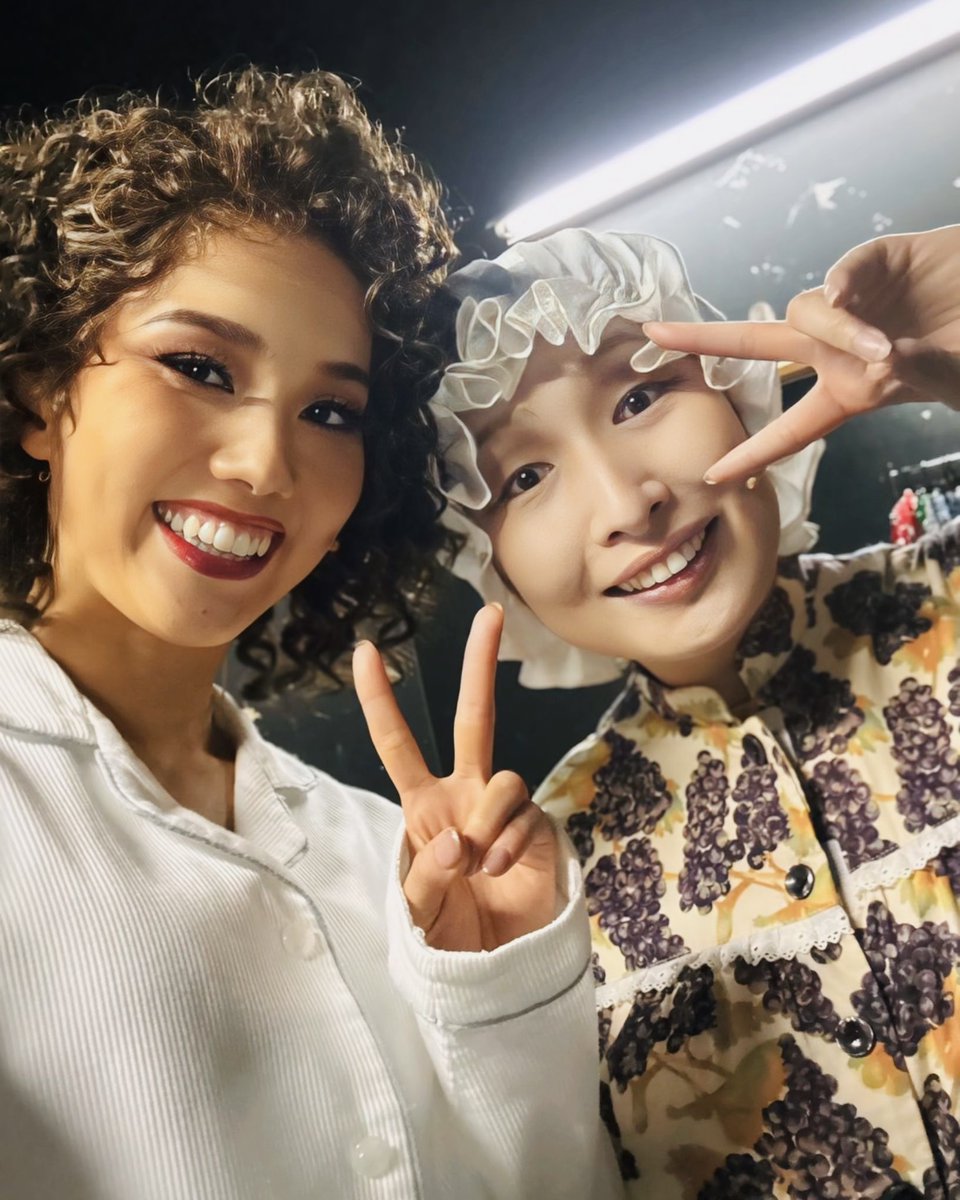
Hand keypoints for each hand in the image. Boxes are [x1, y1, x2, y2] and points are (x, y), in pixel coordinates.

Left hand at [353, 604, 557, 951]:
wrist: (500, 968)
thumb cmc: (450, 932)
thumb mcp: (417, 912)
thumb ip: (424, 876)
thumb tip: (455, 839)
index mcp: (424, 805)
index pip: (398, 745)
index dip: (380, 699)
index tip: (367, 650)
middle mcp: (465, 795)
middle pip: (475, 719)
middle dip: (481, 667)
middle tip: (491, 613)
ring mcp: (503, 811)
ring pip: (503, 778)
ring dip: (485, 820)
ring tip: (477, 865)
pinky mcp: (539, 829)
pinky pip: (524, 817)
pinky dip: (507, 845)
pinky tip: (496, 873)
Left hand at [644, 225, 959, 482]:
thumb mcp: (946, 381)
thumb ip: (917, 377)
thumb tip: (884, 360)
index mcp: (847, 391)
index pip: (789, 428)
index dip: (753, 454)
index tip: (714, 476)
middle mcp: (836, 347)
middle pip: (755, 344)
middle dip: (704, 339)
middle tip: (654, 332)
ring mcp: (850, 303)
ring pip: (806, 312)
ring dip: (839, 332)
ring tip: (888, 349)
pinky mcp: (874, 262)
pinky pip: (842, 273)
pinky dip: (844, 284)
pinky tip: (859, 295)